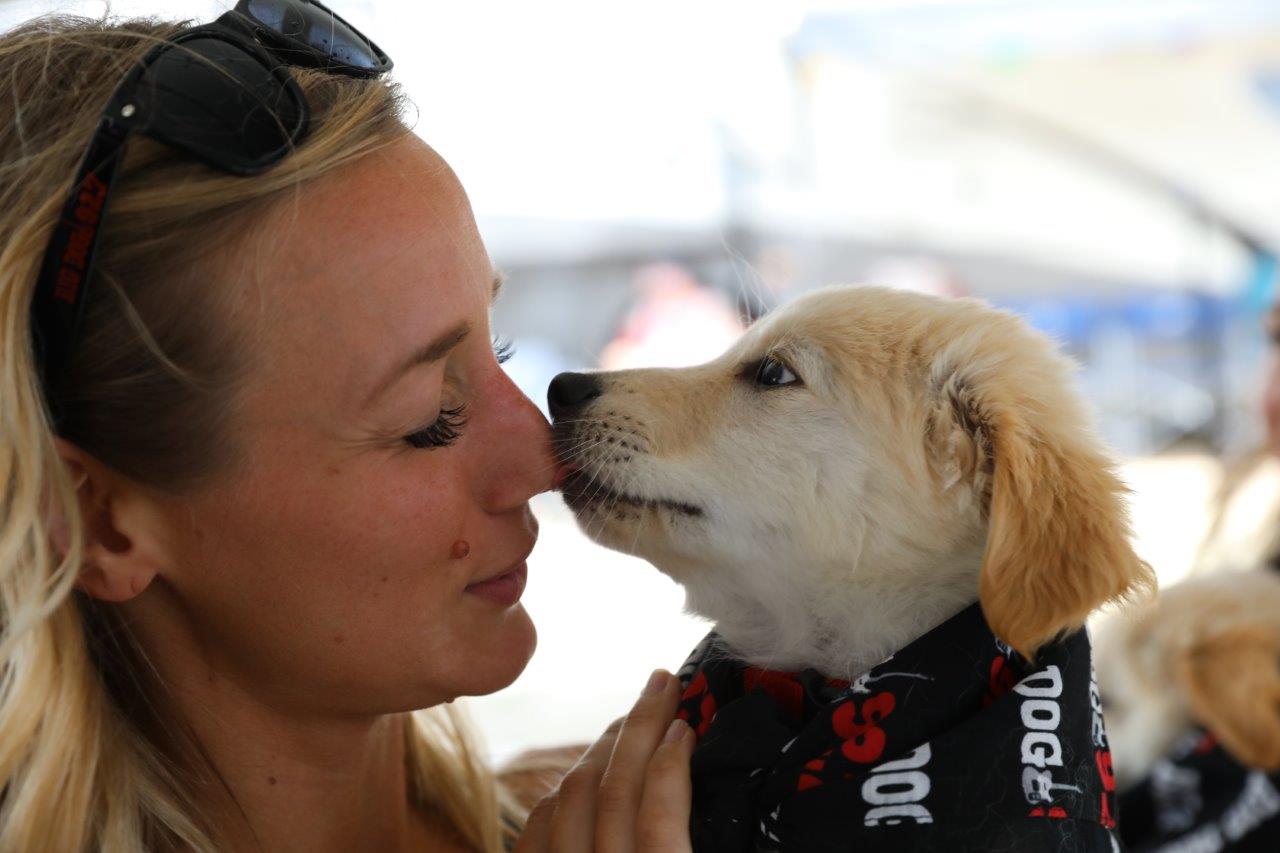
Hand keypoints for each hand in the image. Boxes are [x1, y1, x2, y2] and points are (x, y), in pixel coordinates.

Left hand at [515, 669, 693, 851]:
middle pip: (613, 797)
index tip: (685, 727)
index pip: (659, 822)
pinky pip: (538, 827)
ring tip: (633, 718)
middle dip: (640, 730)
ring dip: (604, 747)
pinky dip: (566, 789)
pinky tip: (590, 767)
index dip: (671, 767)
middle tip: (664, 685)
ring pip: (573, 798)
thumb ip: (694, 839)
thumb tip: (721, 792)